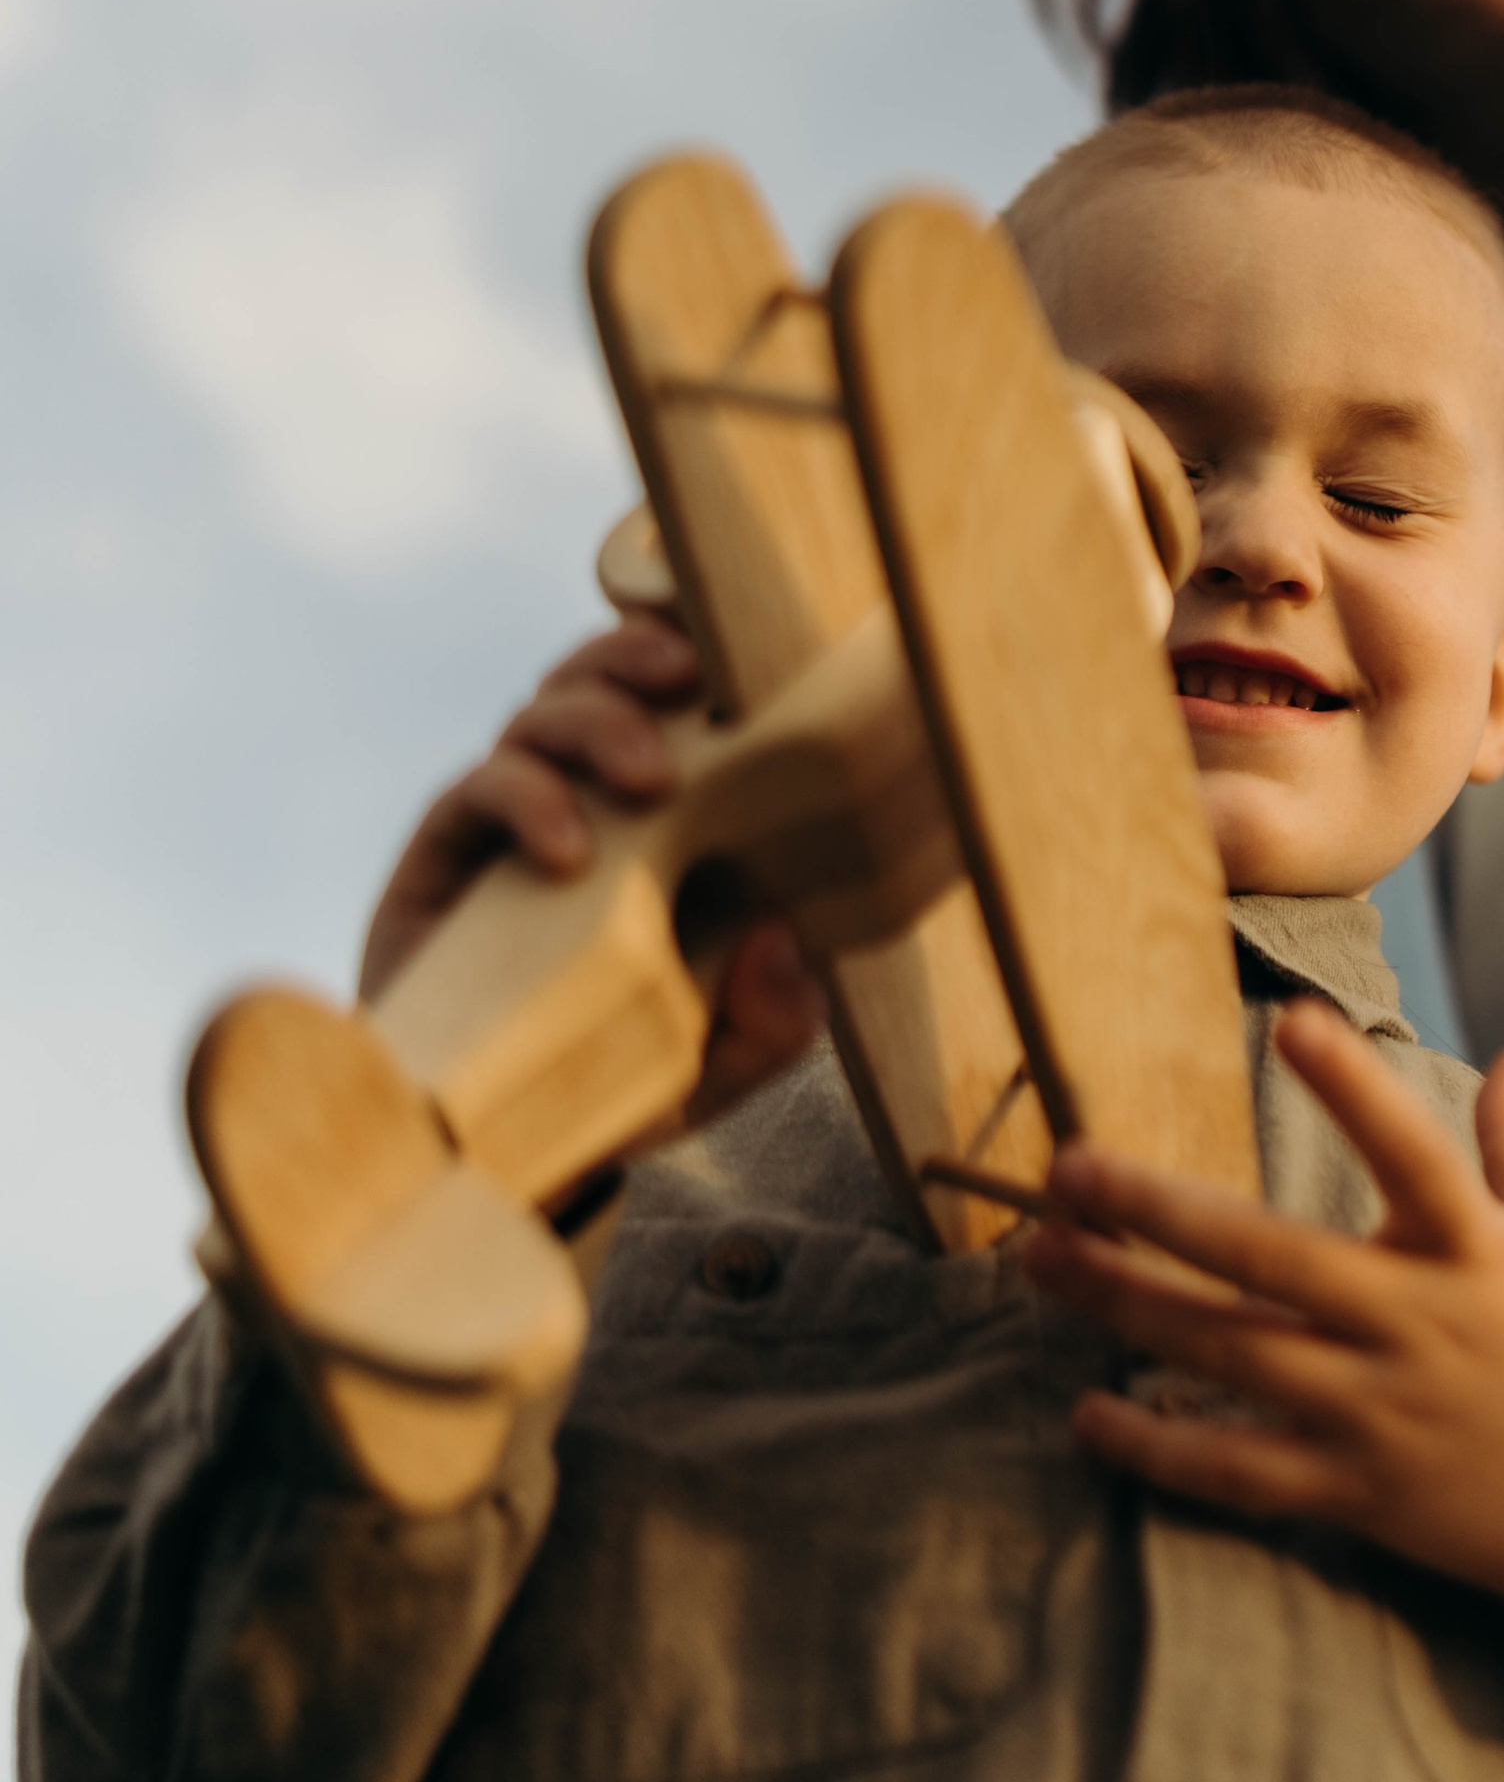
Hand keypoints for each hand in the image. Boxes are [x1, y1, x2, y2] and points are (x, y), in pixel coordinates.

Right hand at [356, 614, 823, 1125]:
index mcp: (675, 812)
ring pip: (544, 710)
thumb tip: (776, 941)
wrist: (492, 1143)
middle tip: (691, 682)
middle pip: (606, 673)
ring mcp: (519, 815)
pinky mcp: (449, 852)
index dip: (699, 642)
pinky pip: (479, 785)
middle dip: (641, 653)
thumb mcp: (725, 1066)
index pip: (681, 693)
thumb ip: (773, 1021)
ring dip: (599, 720)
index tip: (744, 638)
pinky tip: (570, 852)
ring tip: (652, 781)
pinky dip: (527, 796)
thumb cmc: (623, 1085)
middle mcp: (592, 794)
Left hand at [1019, 1002, 1503, 1626]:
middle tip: (1069, 1166)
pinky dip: (1162, 1449)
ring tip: (1043, 1259)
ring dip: (1130, 1306)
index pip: (1413, 1153)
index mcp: (1478, 1251)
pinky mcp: (1361, 1492)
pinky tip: (1092, 1412)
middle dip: (1159, 1210)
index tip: (1294, 1023)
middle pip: (1271, 1259)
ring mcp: (1384, 1415)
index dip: (1356, 1089)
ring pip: (1234, 1356)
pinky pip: (1242, 1472)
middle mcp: (1422, 1327)